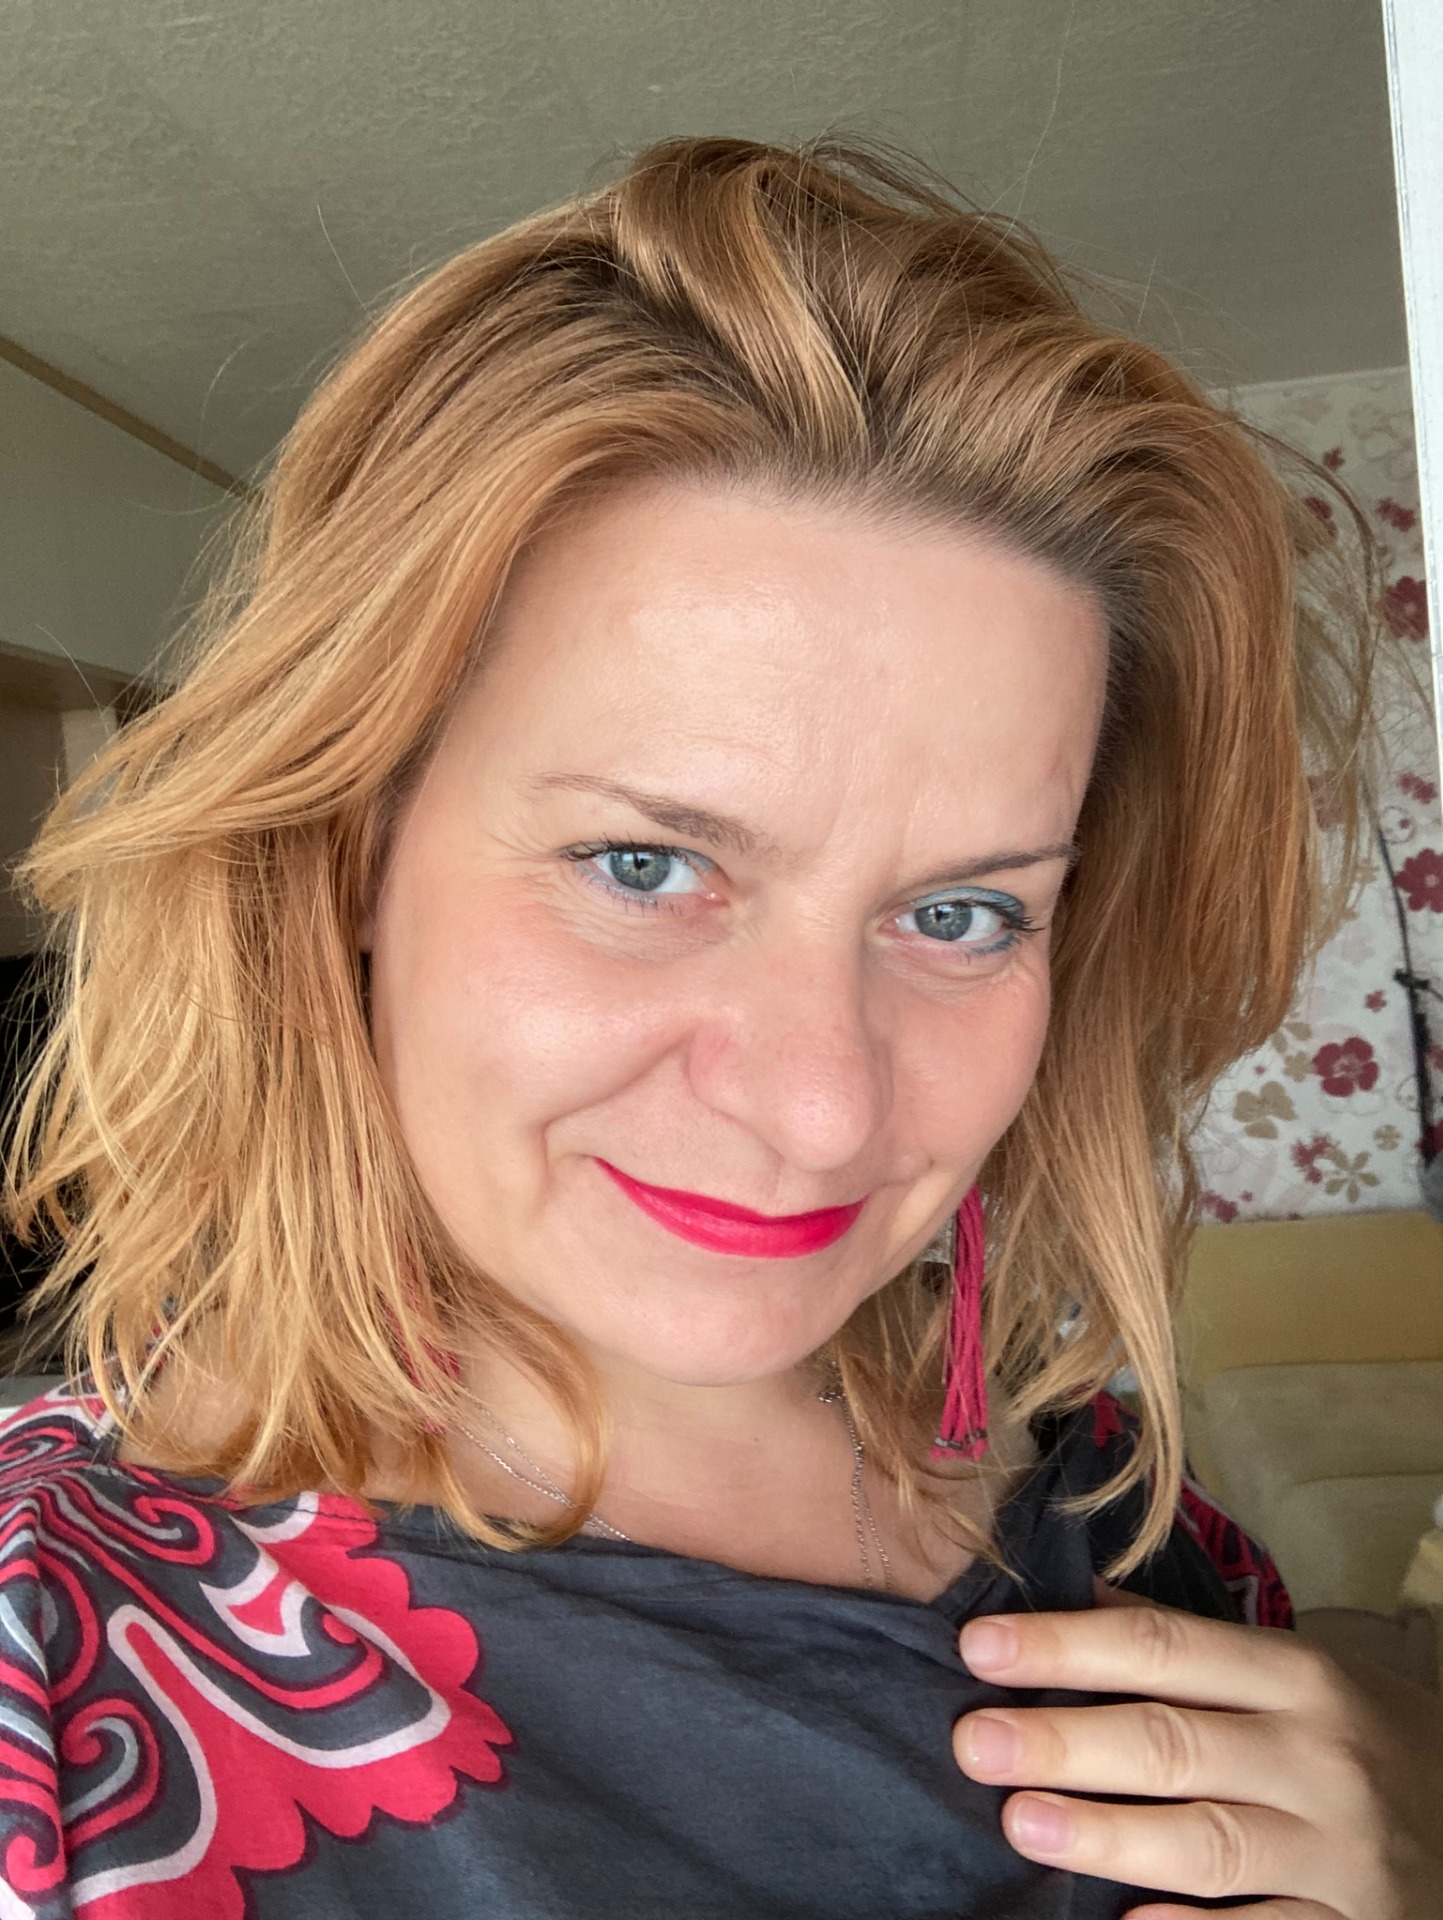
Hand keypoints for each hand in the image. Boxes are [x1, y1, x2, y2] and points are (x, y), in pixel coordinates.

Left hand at [952, 1581, 1441, 1917]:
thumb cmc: (1355, 1731)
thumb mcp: (1289, 1669)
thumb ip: (1178, 1639)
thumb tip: (1062, 1588)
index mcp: (1296, 1675)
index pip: (1162, 1648)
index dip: (1066, 1646)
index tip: (978, 1648)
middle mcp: (1319, 1758)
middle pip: (1175, 1743)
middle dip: (1067, 1742)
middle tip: (975, 1743)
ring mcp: (1342, 1853)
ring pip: (1210, 1843)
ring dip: (1110, 1836)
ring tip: (1021, 1824)